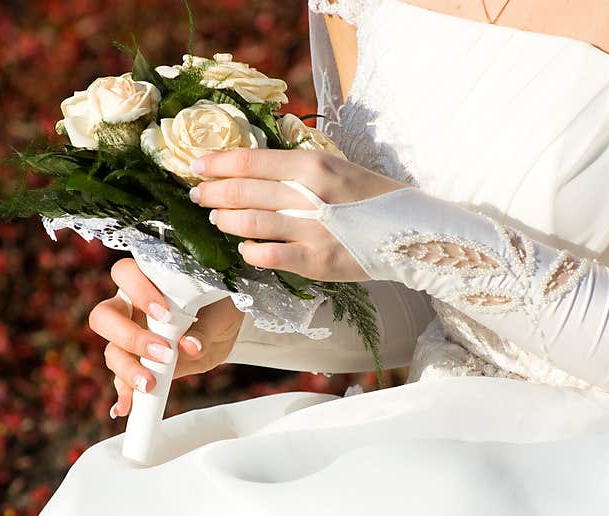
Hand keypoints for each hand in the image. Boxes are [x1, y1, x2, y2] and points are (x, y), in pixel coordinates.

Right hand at [88, 258, 243, 417]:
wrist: (223, 332)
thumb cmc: (216, 309)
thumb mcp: (217, 314)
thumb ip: (202, 329)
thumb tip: (189, 346)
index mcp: (146, 282)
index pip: (124, 275)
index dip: (138, 292)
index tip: (165, 314)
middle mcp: (130, 308)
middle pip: (104, 317)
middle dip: (130, 337)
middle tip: (162, 352)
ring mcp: (129, 338)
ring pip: (111, 351)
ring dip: (128, 369)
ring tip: (151, 383)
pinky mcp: (136, 364)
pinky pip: (121, 380)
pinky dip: (124, 394)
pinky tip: (126, 407)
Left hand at [189, 148, 405, 281]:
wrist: (412, 232)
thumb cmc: (370, 198)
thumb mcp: (335, 168)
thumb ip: (296, 169)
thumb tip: (251, 169)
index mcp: (313, 164)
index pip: (251, 160)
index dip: (217, 163)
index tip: (196, 166)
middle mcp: (310, 194)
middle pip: (243, 191)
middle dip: (212, 193)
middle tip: (196, 194)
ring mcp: (313, 230)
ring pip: (250, 223)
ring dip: (225, 220)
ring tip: (216, 218)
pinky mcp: (317, 262)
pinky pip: (269, 257)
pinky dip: (250, 252)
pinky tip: (244, 249)